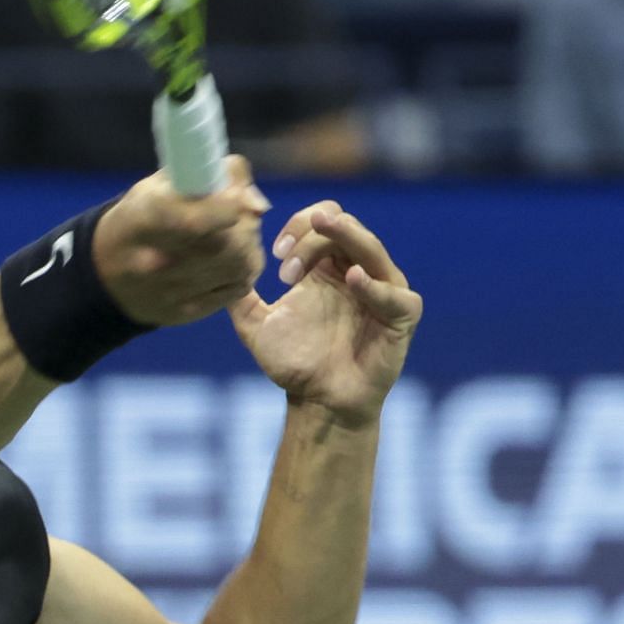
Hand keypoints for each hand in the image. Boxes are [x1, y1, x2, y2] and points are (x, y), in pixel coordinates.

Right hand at [94, 157, 270, 326]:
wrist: (106, 274)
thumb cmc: (140, 218)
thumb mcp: (162, 183)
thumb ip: (211, 177)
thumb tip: (255, 203)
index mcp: (147, 217)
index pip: (201, 217)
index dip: (231, 205)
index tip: (237, 196)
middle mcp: (158, 260)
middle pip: (231, 243)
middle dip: (245, 223)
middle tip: (237, 215)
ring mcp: (173, 291)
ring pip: (241, 265)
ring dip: (248, 245)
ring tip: (233, 235)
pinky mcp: (187, 312)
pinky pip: (238, 288)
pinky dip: (243, 270)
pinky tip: (229, 259)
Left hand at [228, 201, 421, 428]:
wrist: (318, 403)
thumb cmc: (294, 364)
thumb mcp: (256, 326)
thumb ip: (240, 299)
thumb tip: (222, 272)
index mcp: (327, 266)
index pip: (321, 219)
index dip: (298, 226)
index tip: (274, 255)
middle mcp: (356, 271)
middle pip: (345, 224)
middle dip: (312, 236)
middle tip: (285, 269)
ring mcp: (382, 290)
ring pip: (371, 247)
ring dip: (344, 237)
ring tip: (323, 234)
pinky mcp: (401, 316)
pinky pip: (395, 294)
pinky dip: (376, 284)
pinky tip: (353, 279)